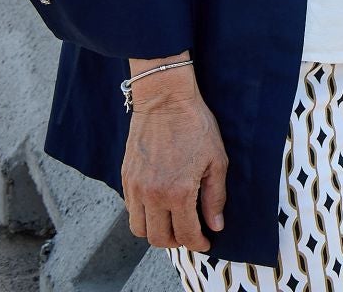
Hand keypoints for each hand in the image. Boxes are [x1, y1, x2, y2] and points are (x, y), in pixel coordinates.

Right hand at [121, 57, 228, 252]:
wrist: (165, 99)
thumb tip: (216, 225)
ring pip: (139, 229)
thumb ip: (215, 197)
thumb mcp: (216, 160)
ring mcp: (135, 187)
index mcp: (178, 192)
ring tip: (173, 223)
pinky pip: (131, 209)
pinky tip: (160, 205)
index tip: (206, 243)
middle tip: (190, 234)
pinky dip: (144, 215)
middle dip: (177, 242)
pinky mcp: (126, 178)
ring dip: (156, 232)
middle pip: (158, 239)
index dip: (198, 244)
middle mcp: (152, 195)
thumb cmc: (195, 125)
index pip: (186, 234)